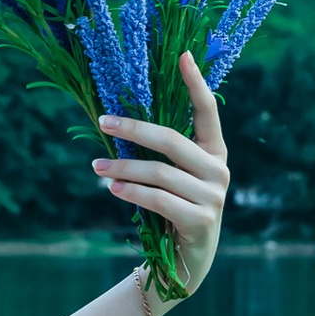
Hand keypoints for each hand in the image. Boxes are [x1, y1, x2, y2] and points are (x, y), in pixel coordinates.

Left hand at [92, 52, 230, 302]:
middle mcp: (218, 170)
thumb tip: (116, 122)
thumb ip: (161, 152)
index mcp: (213, 151)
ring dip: (123, 168)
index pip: (208, 111)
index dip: (196, 83)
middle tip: (103, 122)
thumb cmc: (173, 208)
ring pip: (160, 173)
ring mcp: (213, 196)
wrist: (186, 260)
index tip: (182, 55)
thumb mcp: (173, 176)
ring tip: (96, 168)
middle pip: (172, 140)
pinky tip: (113, 189)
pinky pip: (160, 200)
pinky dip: (132, 193)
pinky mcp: (201, 221)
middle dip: (134, 129)